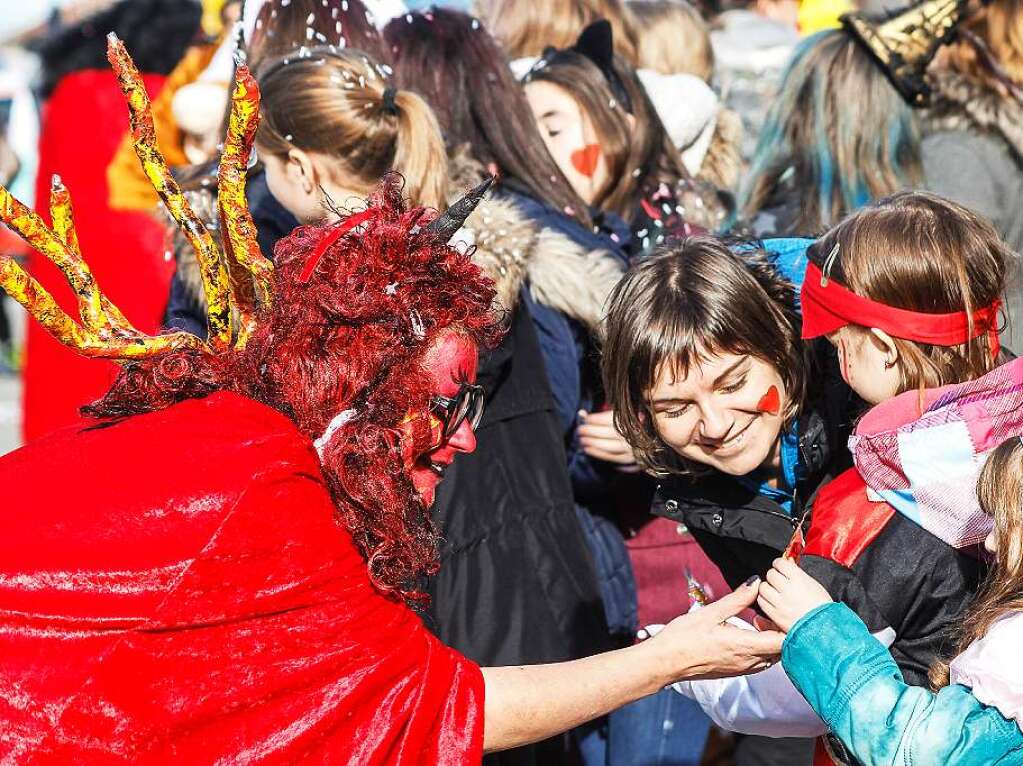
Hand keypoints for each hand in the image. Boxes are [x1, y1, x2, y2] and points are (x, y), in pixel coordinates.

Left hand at [578, 410, 639, 467]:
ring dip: (594, 446)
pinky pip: (616, 459)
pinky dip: (602, 456)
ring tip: (583, 442)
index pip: (609, 419)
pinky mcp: (636, 460)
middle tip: (580, 431)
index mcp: (634, 420)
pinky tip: (592, 451)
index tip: (585, 418)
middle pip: (608, 434)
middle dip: (591, 432)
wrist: (663, 435)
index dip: (594, 419)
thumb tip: (582, 414)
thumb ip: (605, 413)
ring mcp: (636, 449)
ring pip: (611, 449)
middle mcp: (635, 435)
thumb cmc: (643, 420)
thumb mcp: (627, 411)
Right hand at [645, 577, 783, 682]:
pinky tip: (747, 634)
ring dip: (771, 640)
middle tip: (768, 612)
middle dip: (781, 631)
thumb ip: (737, 599)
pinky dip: (761, 648)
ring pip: (772, 657)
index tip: (778, 609)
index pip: (784, 641)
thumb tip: (756, 583)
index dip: (787, 625)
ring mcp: (743, 669)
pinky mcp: (736, 671)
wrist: (666, 662)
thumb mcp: (710, 613)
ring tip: (757, 621)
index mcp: (744, 646)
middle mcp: (748, 662)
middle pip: (782, 650)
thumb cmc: (683, 638)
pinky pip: (760, 661)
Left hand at [757, 558, 832, 631]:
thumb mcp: (815, 586)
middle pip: (770, 574)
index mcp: (800, 579)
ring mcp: (780, 602)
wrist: (825, 630)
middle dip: (774, 576)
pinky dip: (765, 600)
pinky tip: (772, 602)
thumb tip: (787, 564)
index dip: (779, 564)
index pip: (780, 563)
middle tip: (779, 581)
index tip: (780, 567)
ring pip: (763, 587)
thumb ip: (799, 575)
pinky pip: (761, 602)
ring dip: (767, 588)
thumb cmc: (824, 609)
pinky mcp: (775, 615)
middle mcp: (788, 589)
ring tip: (775, 592)